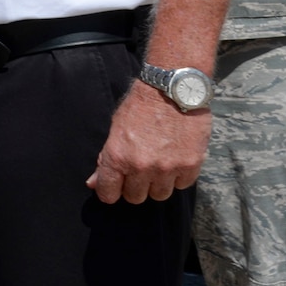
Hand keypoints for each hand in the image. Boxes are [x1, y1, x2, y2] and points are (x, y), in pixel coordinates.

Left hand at [86, 84, 210, 203]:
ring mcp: (168, 168)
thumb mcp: (116, 128)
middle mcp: (142, 167)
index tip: (114, 188)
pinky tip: (176, 160)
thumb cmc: (141, 105)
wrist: (172, 88)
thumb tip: (94, 183)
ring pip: (160, 195)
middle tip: (139, 171)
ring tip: (159, 165)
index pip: (109, 193)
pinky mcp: (190, 165)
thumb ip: (106, 159)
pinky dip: (179, 176)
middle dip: (135, 186)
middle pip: (136, 197)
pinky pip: (182, 185)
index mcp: (118, 157)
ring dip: (158, 184)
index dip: (110, 192)